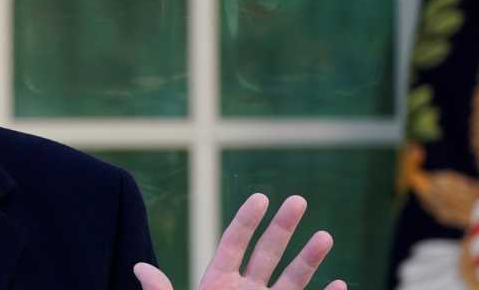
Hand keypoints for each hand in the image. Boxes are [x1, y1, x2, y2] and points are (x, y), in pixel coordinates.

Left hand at [133, 194, 345, 289]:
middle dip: (282, 227)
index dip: (246, 221)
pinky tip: (339, 283)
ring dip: (309, 258)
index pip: (233, 244)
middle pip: (267, 252)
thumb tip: (138, 267)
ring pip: (292, 278)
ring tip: (324, 236)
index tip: (261, 198)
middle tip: (298, 200)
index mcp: (218, 282)